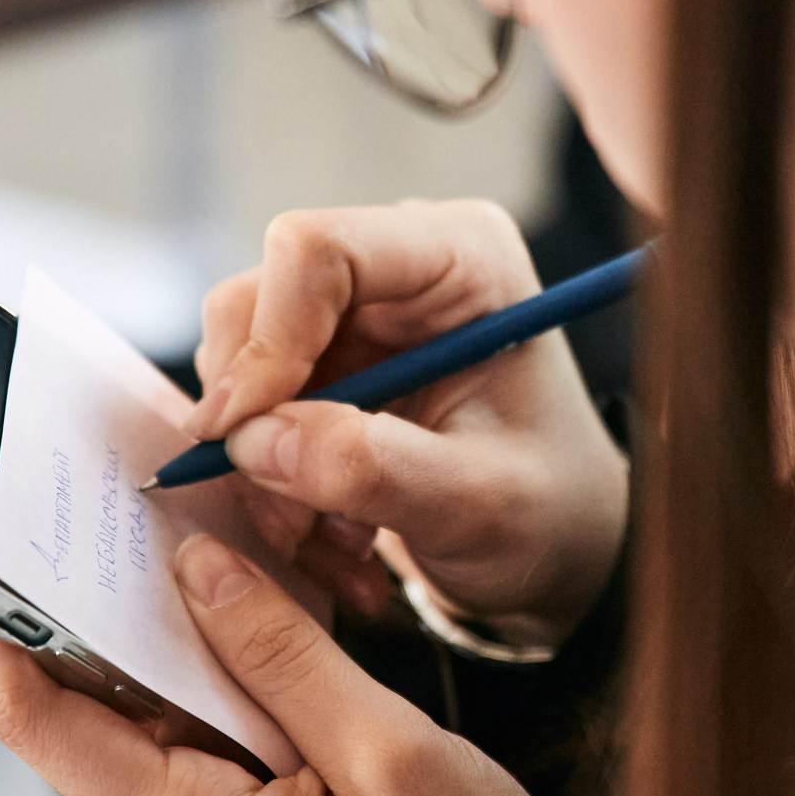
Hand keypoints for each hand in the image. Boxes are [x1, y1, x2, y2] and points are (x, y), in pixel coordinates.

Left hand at [0, 533, 569, 795]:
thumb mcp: (395, 757)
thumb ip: (285, 656)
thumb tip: (196, 566)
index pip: (35, 717)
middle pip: (93, 711)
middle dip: (116, 608)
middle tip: (159, 511)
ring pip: (150, 728)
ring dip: (184, 649)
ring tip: (244, 573)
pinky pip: (193, 758)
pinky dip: (220, 695)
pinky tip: (274, 651)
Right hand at [187, 199, 628, 654]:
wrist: (557, 544)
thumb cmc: (547, 512)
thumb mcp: (475, 504)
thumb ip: (371, 468)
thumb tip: (254, 439)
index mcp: (463, 257)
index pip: (318, 251)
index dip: (266, 338)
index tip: (240, 434)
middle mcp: (399, 265)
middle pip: (255, 301)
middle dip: (257, 420)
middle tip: (291, 518)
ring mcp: (354, 312)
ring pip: (237, 365)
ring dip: (263, 468)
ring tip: (336, 543)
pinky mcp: (325, 363)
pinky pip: (249, 412)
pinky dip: (271, 482)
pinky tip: (332, 535)